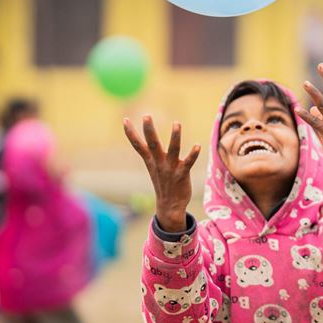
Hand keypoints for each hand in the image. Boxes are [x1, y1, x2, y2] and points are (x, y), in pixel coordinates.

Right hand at [123, 116, 200, 232]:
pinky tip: (197, 145)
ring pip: (173, 150)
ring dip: (175, 137)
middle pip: (153, 144)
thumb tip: (147, 139)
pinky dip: (192, 154)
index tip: (125, 119)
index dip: (130, 133)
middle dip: (149, 130)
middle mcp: (159, 163)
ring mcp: (170, 169)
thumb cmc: (163, 183)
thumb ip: (151, 152)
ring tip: (176, 123)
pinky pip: (188, 163)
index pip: (138, 145)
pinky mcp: (182, 174)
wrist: (169, 206)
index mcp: (151, 161)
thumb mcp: (153, 167)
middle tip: (146, 116)